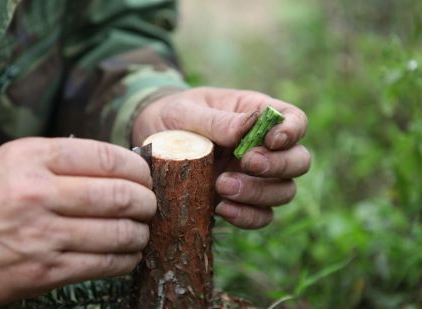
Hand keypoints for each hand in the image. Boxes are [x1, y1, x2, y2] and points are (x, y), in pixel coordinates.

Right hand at [0, 138, 155, 306]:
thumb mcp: (14, 159)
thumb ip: (63, 158)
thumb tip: (120, 166)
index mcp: (33, 158)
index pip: (106, 157)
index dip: (138, 168)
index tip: (145, 176)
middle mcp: (39, 194)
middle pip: (120, 195)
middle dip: (147, 201)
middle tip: (150, 203)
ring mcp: (44, 236)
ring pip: (118, 232)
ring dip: (141, 232)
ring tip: (141, 229)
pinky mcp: (46, 271)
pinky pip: (104, 264)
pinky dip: (127, 258)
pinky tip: (129, 253)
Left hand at [133, 87, 309, 228]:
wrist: (150, 141)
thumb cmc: (173, 117)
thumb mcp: (187, 111)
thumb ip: (217, 121)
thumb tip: (247, 129)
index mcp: (257, 115)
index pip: (295, 119)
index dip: (292, 131)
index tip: (271, 140)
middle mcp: (263, 148)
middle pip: (299, 160)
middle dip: (278, 165)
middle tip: (247, 163)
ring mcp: (254, 177)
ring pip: (284, 191)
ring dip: (260, 193)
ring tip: (222, 186)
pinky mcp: (240, 201)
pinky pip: (261, 216)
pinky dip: (247, 217)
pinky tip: (222, 209)